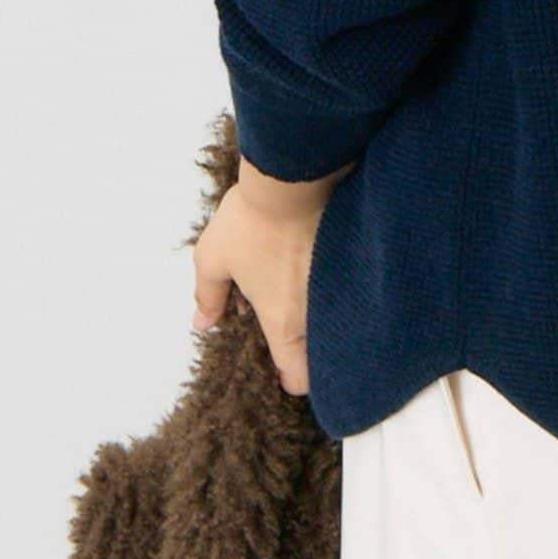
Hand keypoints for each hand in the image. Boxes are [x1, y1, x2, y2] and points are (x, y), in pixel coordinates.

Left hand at [191, 153, 354, 395]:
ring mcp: (340, 287)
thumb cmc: (251, 222)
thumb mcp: (214, 258)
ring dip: (324, 319)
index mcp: (283, 321)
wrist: (295, 178)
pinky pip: (348, 289)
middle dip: (312, 354)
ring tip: (305, 299)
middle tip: (293, 334)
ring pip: (337, 321)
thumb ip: (207, 296)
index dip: (291, 380)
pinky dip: (336, 289)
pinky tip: (320, 271)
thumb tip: (202, 322)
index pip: (298, 375)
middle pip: (322, 354)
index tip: (284, 371)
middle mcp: (316, 313)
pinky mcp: (355, 261)